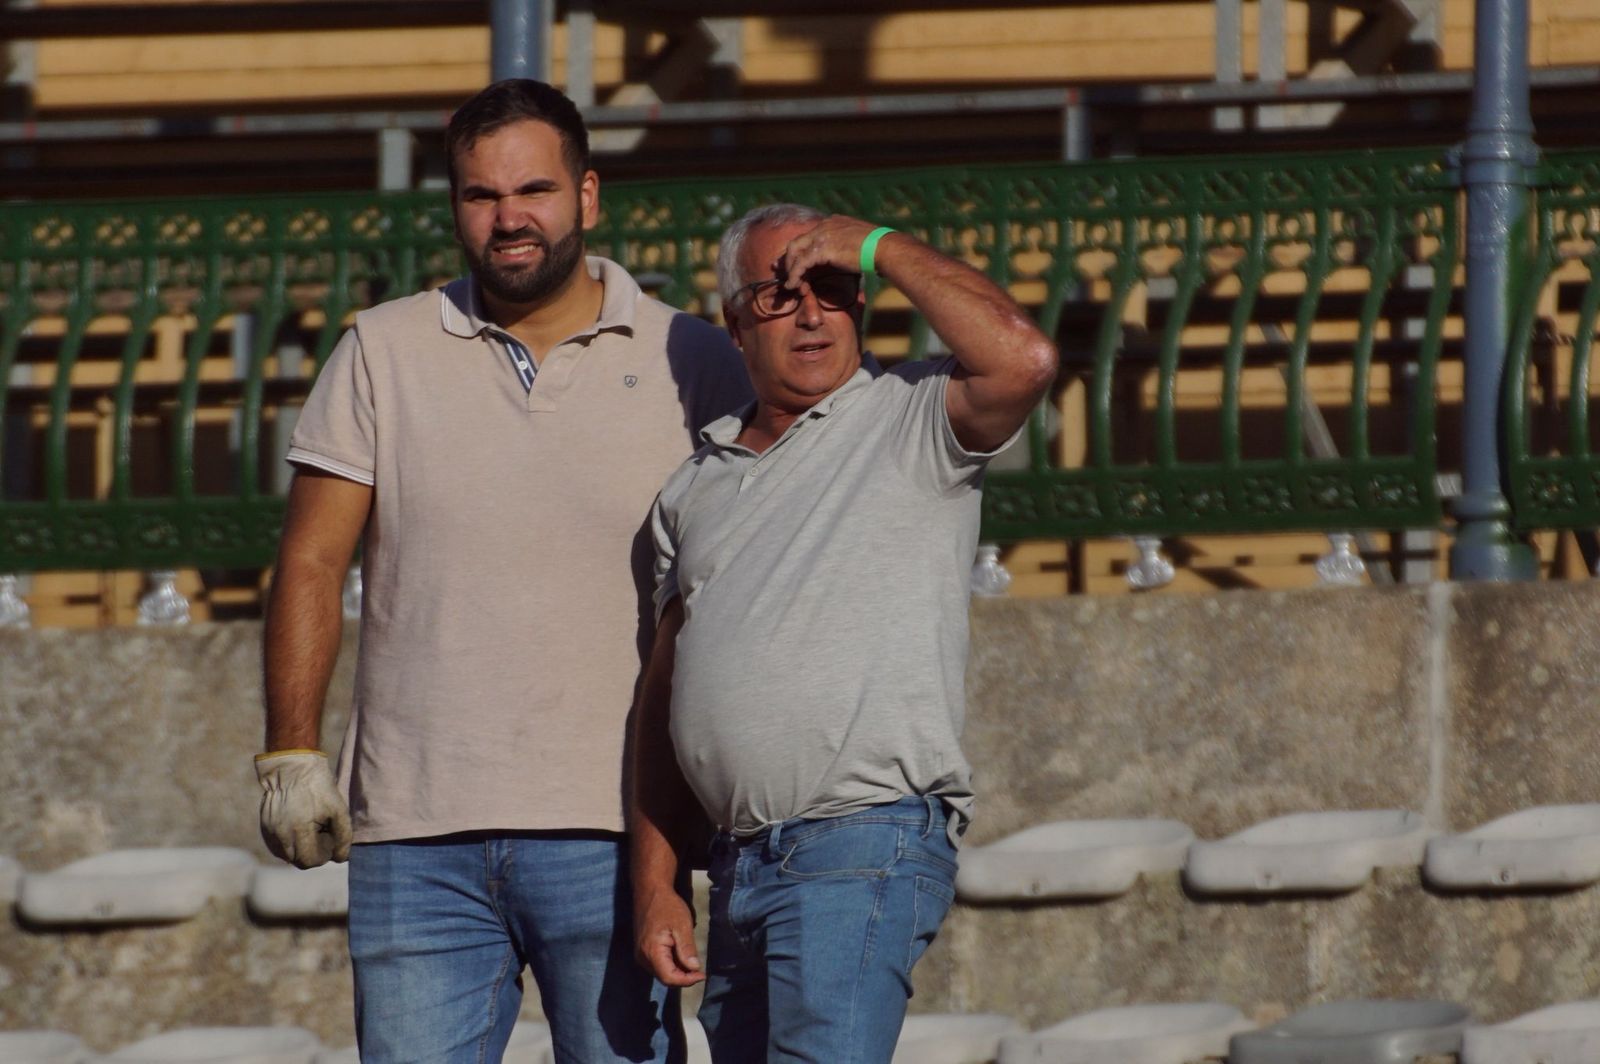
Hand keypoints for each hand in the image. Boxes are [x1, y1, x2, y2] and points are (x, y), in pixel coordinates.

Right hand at [254, 750, 352, 868]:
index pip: (309, 861)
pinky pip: (276, 844)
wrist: (292, 767)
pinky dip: (289, 842)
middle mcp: (280, 834)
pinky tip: (298, 827)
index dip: (323, 856)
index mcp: (298, 830)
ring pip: (286, 855)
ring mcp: (270, 830)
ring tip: (309, 828)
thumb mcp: (338, 809)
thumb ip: (343, 836)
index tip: (329, 841)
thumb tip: (340, 858)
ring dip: (299, 849)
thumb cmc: (319, 787)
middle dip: (311, 853)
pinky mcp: (264, 825)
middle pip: (297, 861)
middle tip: (321, 834)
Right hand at [634, 888, 704, 986]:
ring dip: (678, 971)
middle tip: (700, 970)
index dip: (687, 980)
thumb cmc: (667, 906)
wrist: (650, 891)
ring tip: (692, 962)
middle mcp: (642, 957)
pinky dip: (671, 964)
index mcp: (651, 951)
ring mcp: (641, 954)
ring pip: (661, 973)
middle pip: (665, 978)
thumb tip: (694, 968)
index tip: (702, 975)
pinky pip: (658, 965)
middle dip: (684, 977)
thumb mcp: (682, 925)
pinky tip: (682, 956)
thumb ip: (687, 948)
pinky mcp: (642, 951)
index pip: (669, 978)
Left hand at [773, 215, 892, 293]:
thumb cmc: (879, 249)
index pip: (809, 235)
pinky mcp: (821, 249)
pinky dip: (795, 275)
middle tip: (783, 272)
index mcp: (833, 221)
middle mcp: (825, 225)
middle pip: (797, 241)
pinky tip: (794, 285)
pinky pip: (801, 263)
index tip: (794, 262)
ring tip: (792, 284)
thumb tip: (849, 257)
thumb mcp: (860, 242)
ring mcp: (822, 235)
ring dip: (791, 269)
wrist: (885, 248)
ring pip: (795, 251)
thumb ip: (848, 246)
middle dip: (788, 259)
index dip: (800, 250)